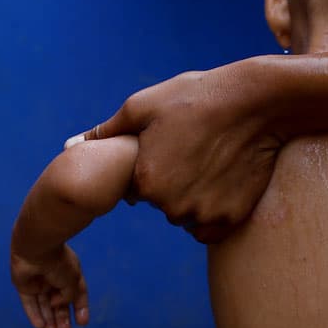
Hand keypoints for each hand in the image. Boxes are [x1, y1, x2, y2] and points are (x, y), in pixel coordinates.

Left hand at [11, 244, 90, 327]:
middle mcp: (55, 279)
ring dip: (49, 320)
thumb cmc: (59, 263)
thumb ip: (68, 297)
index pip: (77, 295)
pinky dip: (34, 315)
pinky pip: (29, 303)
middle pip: (59, 304)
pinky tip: (40, 326)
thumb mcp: (73, 282)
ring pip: (44, 306)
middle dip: (62, 318)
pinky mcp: (24, 286)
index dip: (80, 309)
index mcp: (70, 274)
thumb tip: (57, 305)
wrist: (37, 250)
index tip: (83, 323)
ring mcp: (39, 282)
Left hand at [81, 60, 283, 242]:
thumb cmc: (196, 97)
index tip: (172, 144)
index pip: (136, 189)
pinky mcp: (231, 219)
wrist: (258, 103)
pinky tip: (224, 181)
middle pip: (161, 204)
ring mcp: (204, 215)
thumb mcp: (143, 106)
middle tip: (194, 150)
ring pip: (186, 216)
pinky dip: (213, 211)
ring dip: (192, 198)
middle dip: (172, 183)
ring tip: (212, 161)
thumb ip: (106, 132)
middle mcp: (172, 206)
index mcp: (146, 181)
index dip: (153, 165)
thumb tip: (69, 146)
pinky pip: (210, 229)